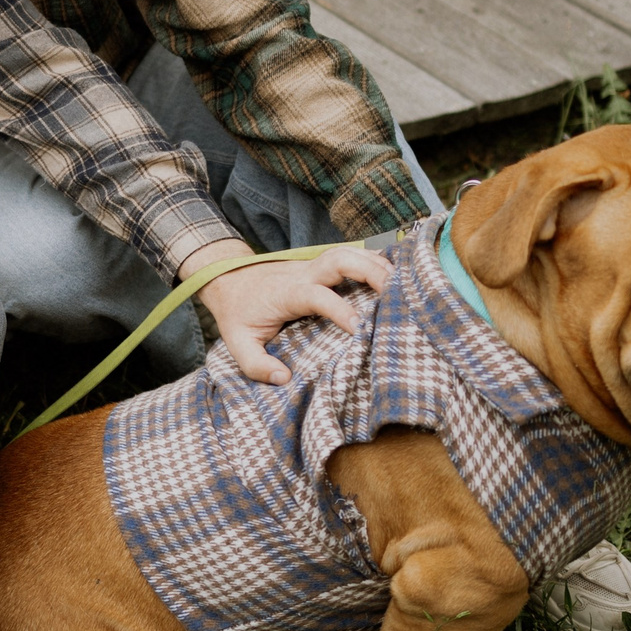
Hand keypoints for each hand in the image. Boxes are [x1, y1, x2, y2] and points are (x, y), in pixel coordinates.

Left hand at [181, 238, 392, 384]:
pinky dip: (372, 260)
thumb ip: (256, 364)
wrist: (227, 279)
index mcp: (287, 293)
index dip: (340, 310)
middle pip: (339, 259)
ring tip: (403, 281)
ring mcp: (313, 267)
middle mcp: (303, 274)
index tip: (360, 329)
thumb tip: (284, 378)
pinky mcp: (320, 266)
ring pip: (348, 252)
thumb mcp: (237, 343)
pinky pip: (350, 256)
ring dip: (375, 262)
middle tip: (396, 290)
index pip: (317, 296)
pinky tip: (393, 273)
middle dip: (368, 270)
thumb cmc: (237, 313)